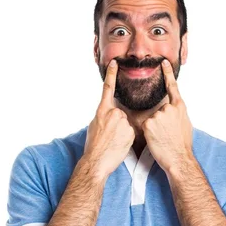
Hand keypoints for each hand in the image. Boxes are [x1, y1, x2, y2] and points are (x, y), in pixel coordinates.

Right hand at [83, 59, 134, 178]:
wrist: (97, 162)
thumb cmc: (93, 146)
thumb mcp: (94, 126)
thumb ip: (103, 116)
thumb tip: (107, 113)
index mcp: (102, 110)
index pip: (108, 89)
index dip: (111, 75)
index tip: (115, 63)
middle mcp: (114, 113)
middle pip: (121, 114)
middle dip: (117, 124)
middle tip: (110, 137)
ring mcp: (123, 122)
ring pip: (127, 124)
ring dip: (122, 132)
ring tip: (114, 142)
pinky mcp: (131, 132)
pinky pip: (132, 133)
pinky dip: (127, 139)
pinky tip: (119, 145)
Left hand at [141, 59, 193, 173]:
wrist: (178, 158)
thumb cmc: (182, 145)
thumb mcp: (185, 124)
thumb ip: (177, 114)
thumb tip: (173, 111)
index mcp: (180, 107)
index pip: (172, 87)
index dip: (168, 74)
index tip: (163, 62)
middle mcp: (169, 108)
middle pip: (159, 110)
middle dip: (160, 121)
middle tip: (167, 134)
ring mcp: (158, 115)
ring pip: (151, 119)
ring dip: (154, 128)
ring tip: (163, 138)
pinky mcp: (149, 123)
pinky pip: (145, 126)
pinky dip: (148, 133)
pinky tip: (156, 139)